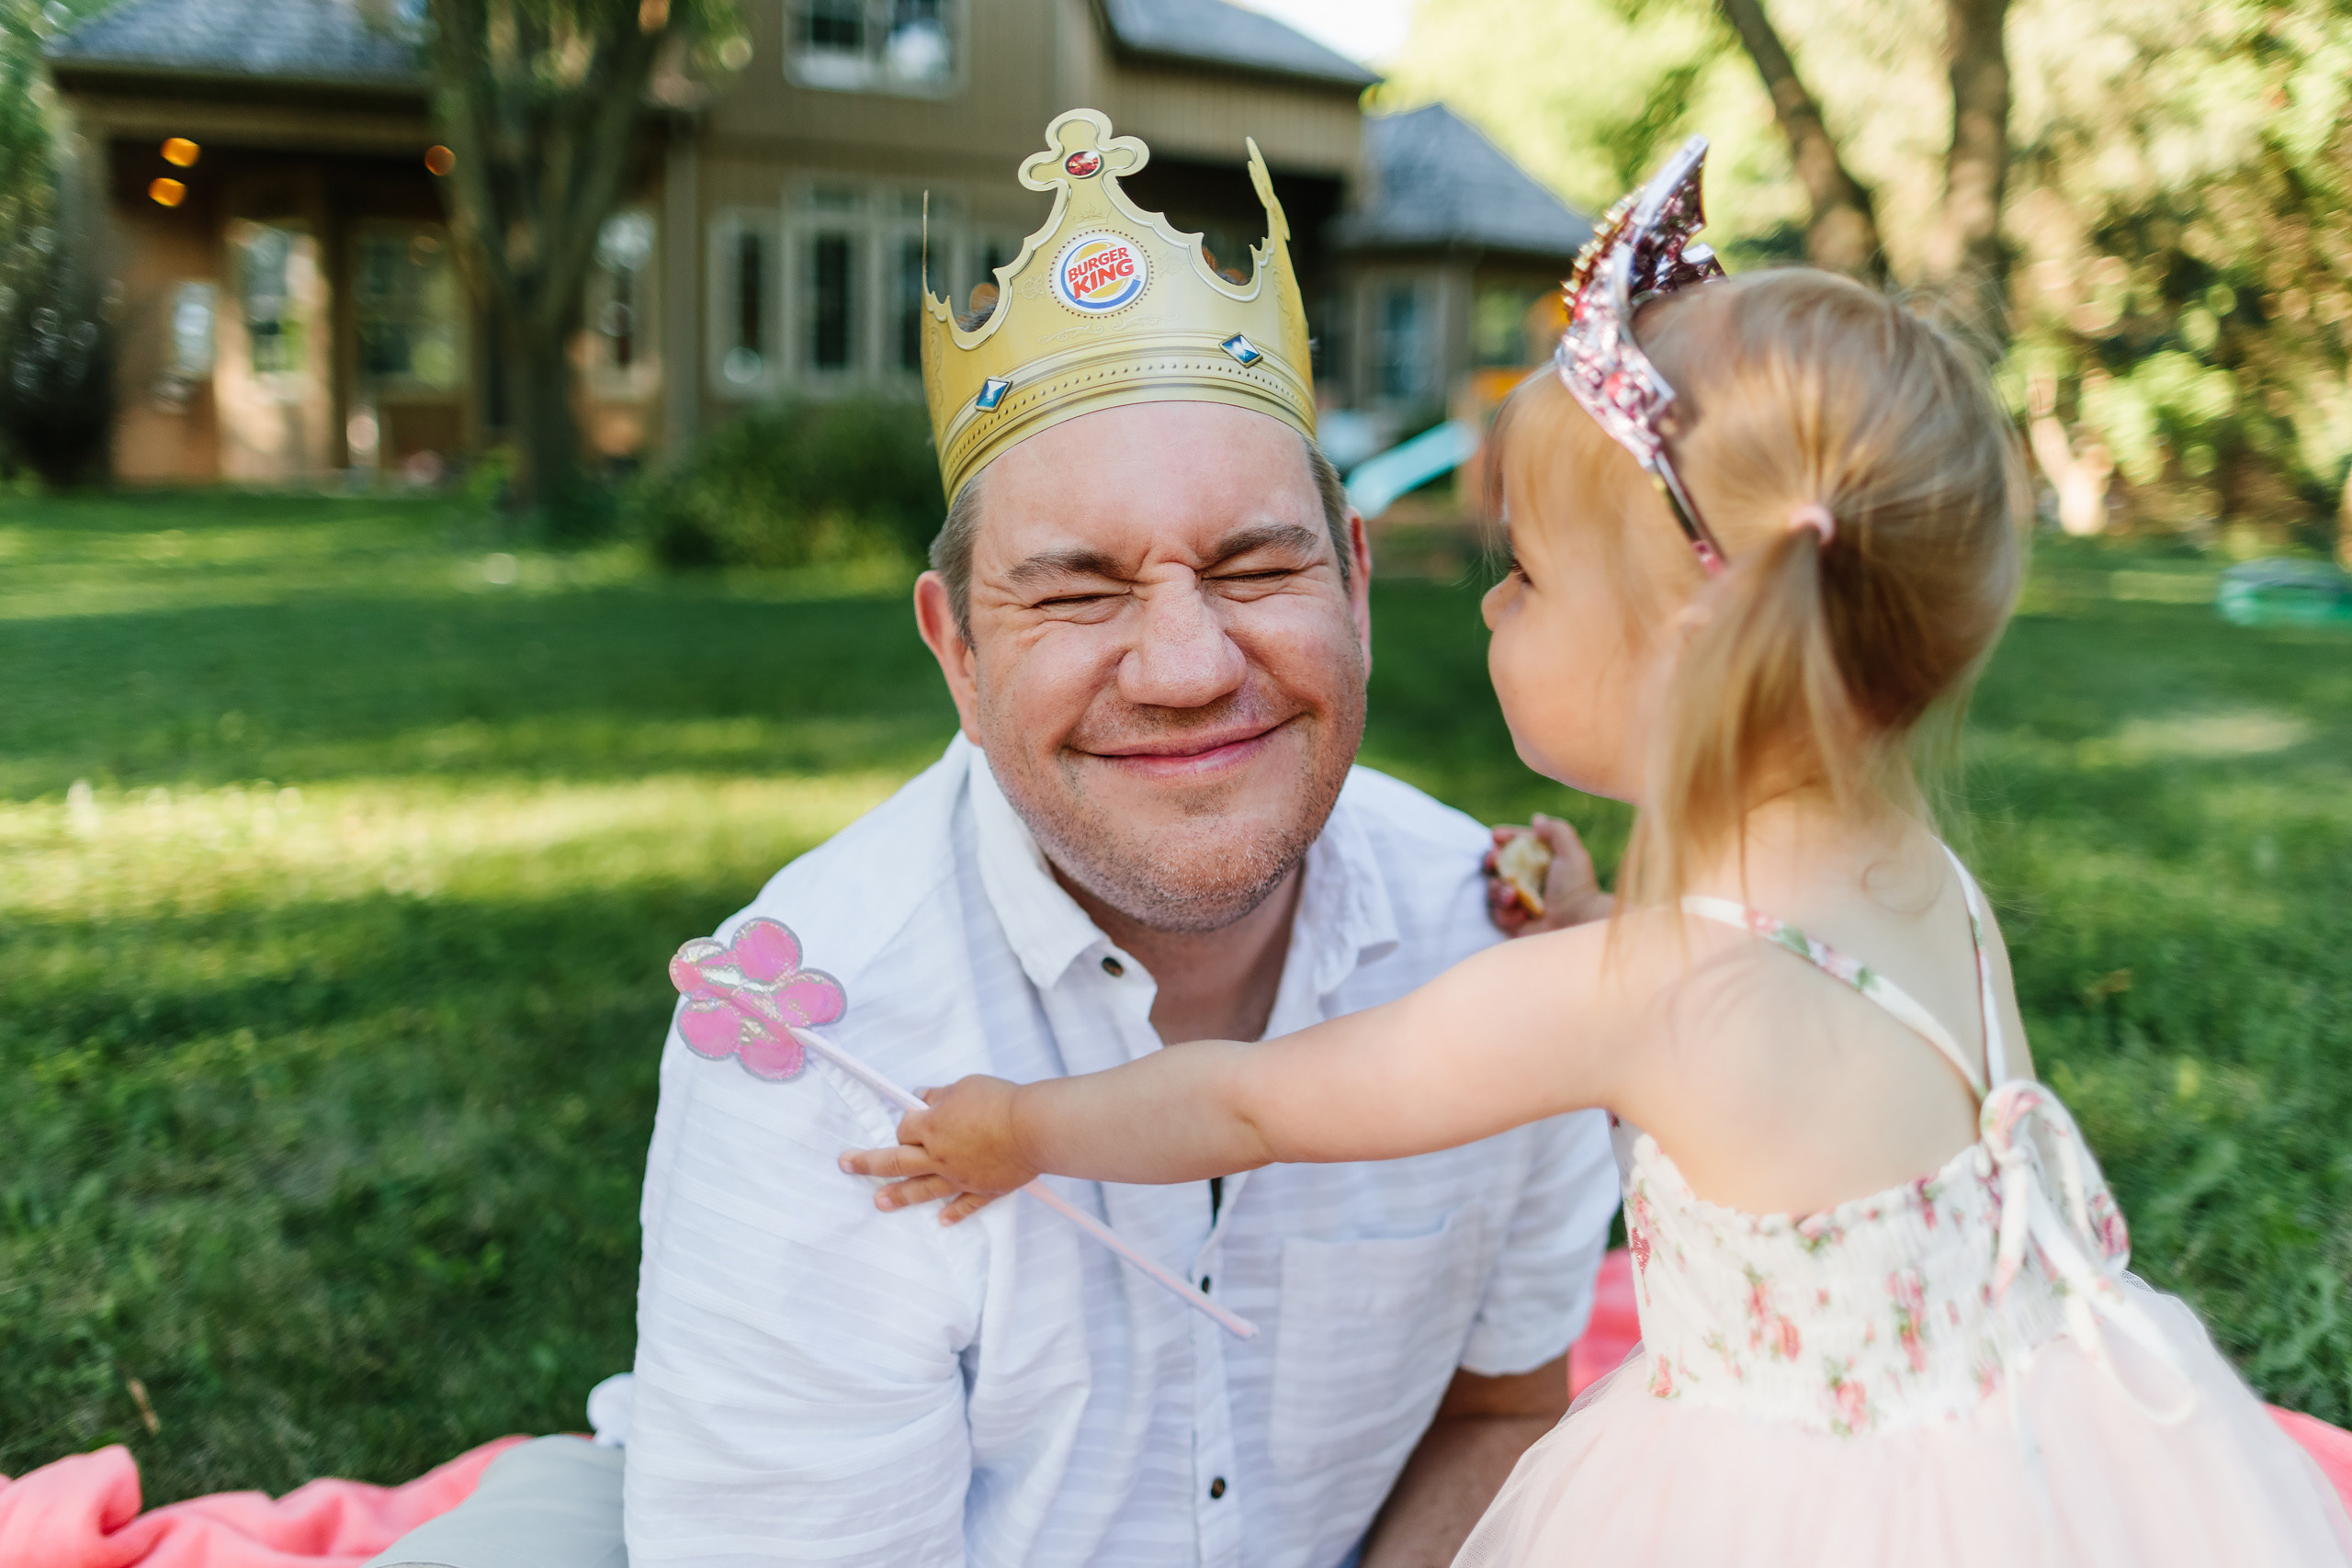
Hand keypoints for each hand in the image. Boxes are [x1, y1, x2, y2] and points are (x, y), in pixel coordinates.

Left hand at [839, 1074, 1037, 1224]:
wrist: (1033, 1128)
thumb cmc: (1000, 1102)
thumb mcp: (965, 1086)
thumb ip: (941, 1096)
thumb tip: (924, 1098)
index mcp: (931, 1128)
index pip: (904, 1128)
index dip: (905, 1124)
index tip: (912, 1119)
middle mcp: (939, 1157)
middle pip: (897, 1163)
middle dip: (868, 1164)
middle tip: (846, 1166)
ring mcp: (959, 1177)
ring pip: (922, 1190)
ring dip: (899, 1197)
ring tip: (879, 1203)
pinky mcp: (983, 1189)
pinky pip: (965, 1205)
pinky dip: (954, 1214)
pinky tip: (942, 1222)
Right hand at [1483, 814, 1609, 935]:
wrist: (1578, 923)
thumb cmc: (1577, 888)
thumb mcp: (1572, 853)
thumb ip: (1557, 830)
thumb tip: (1536, 819)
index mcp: (1542, 863)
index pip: (1519, 845)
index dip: (1506, 838)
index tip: (1495, 834)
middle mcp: (1530, 881)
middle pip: (1500, 865)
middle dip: (1494, 861)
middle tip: (1495, 860)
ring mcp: (1521, 902)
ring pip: (1494, 889)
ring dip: (1499, 889)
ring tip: (1512, 895)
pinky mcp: (1514, 923)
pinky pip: (1498, 913)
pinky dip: (1507, 911)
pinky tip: (1522, 915)